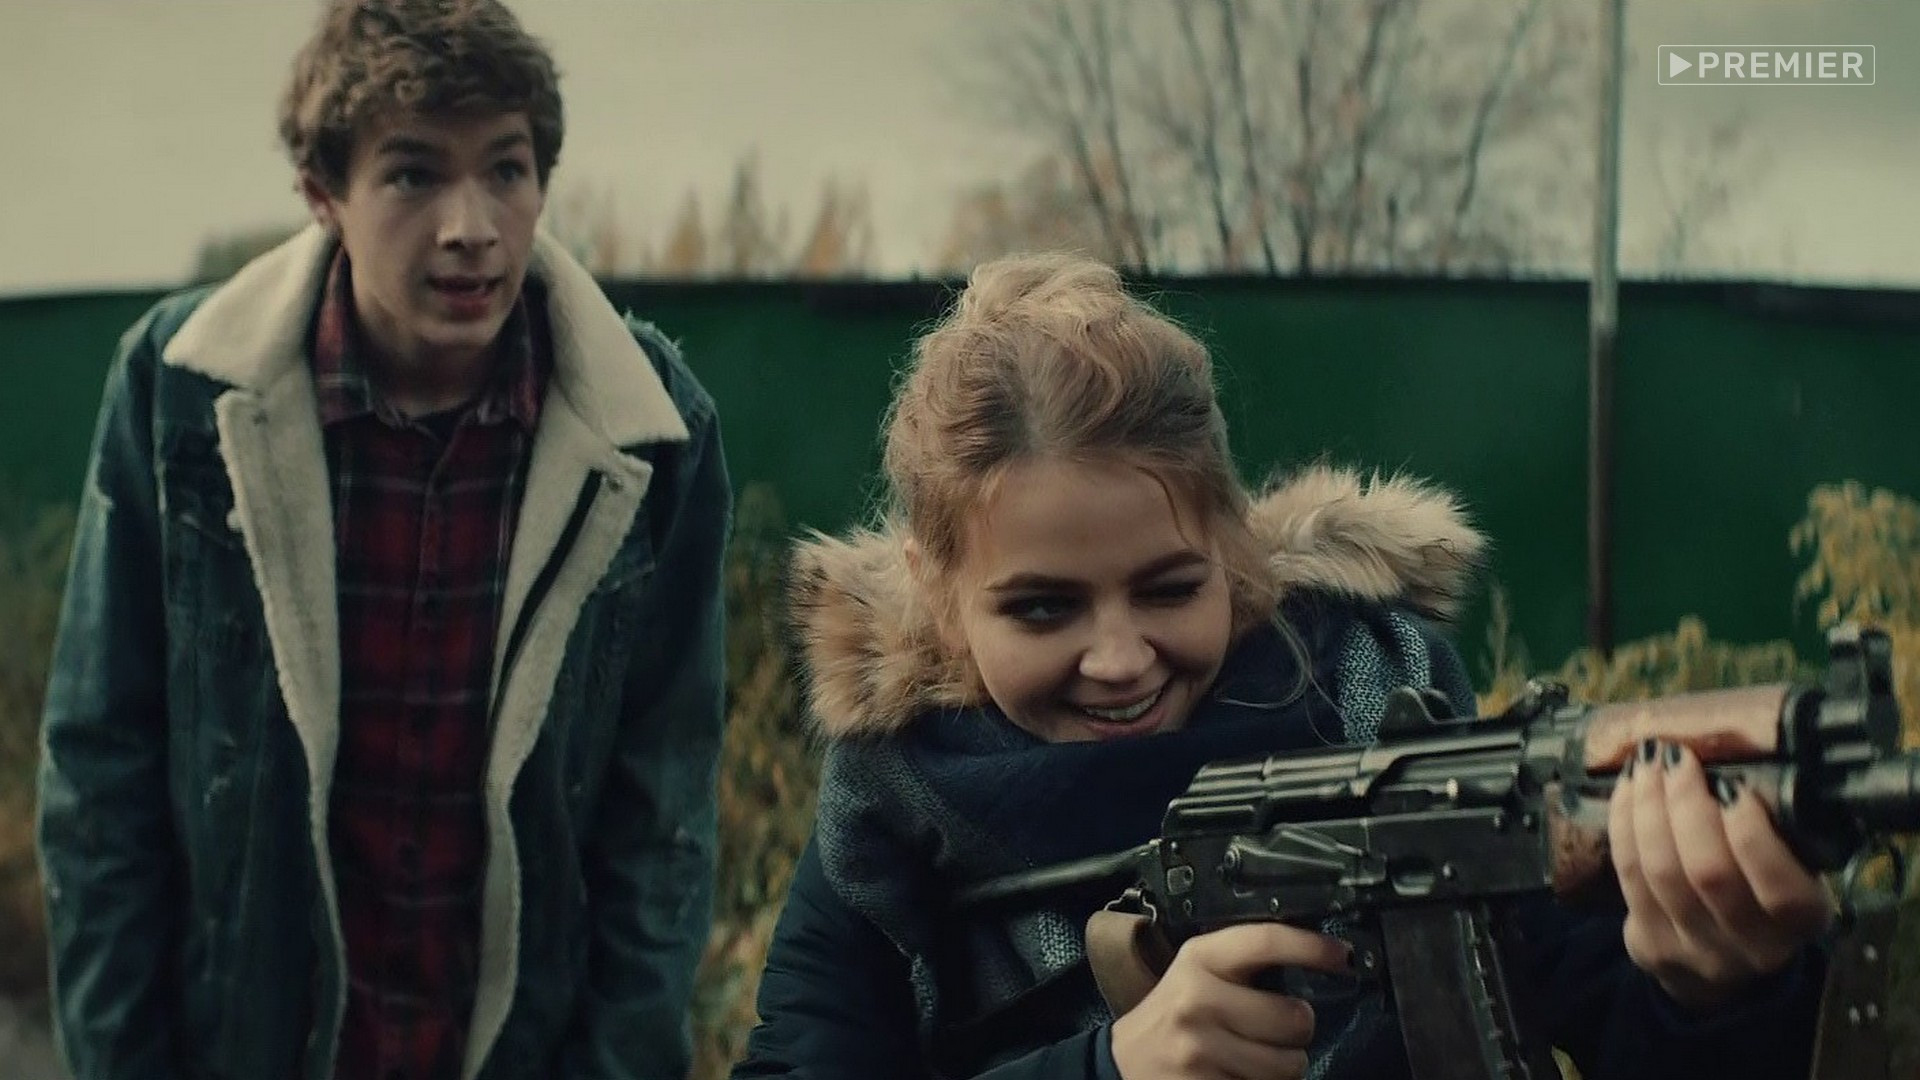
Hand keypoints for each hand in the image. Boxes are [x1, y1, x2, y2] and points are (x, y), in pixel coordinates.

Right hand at [1109, 922, 1348, 1079]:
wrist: (1124, 1063)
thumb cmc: (1172, 1015)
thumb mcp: (1196, 974)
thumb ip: (1243, 965)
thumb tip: (1316, 956)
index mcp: (1198, 960)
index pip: (1265, 941)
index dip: (1312, 947)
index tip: (1341, 955)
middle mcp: (1197, 1000)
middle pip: (1294, 1018)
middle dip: (1298, 1030)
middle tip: (1281, 1029)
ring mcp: (1198, 1050)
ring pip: (1288, 1065)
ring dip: (1284, 1066)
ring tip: (1257, 1058)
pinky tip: (1237, 1075)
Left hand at [1609, 738, 1834, 1011]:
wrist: (1722, 967)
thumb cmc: (1760, 894)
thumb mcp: (1790, 868)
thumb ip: (1775, 828)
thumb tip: (1732, 752)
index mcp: (1801, 921)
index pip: (1780, 888)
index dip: (1751, 834)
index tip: (1730, 784)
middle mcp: (1752, 946)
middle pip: (1708, 872)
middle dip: (1686, 804)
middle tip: (1676, 757)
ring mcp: (1696, 950)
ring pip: (1660, 870)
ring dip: (1647, 805)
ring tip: (1647, 763)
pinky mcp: (1649, 945)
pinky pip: (1628, 874)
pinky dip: (1624, 822)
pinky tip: (1628, 790)